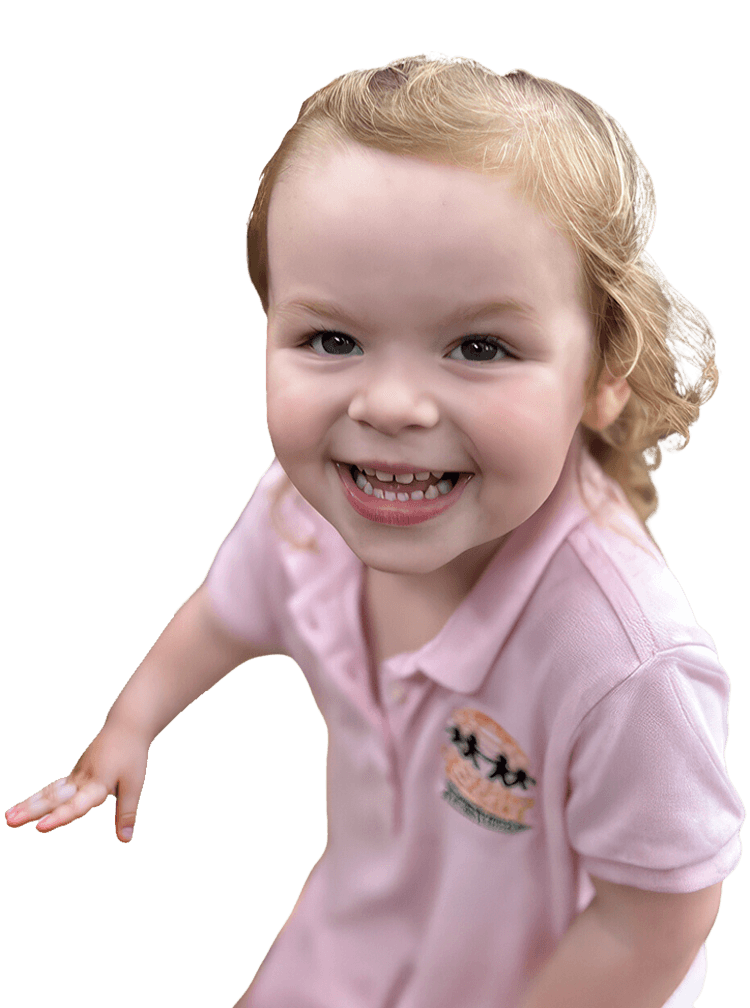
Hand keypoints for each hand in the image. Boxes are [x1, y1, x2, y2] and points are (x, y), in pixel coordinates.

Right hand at [4, 722, 150, 842]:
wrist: (125, 727)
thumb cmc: (132, 756)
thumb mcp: (134, 784)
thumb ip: (127, 812)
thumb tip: (125, 841)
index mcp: (96, 784)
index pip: (76, 805)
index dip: (59, 817)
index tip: (40, 828)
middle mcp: (81, 780)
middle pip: (54, 798)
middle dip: (31, 811)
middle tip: (9, 822)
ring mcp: (74, 776)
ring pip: (48, 792)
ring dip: (27, 805)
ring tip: (7, 818)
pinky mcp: (73, 774)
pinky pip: (51, 788)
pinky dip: (35, 798)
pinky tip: (19, 808)